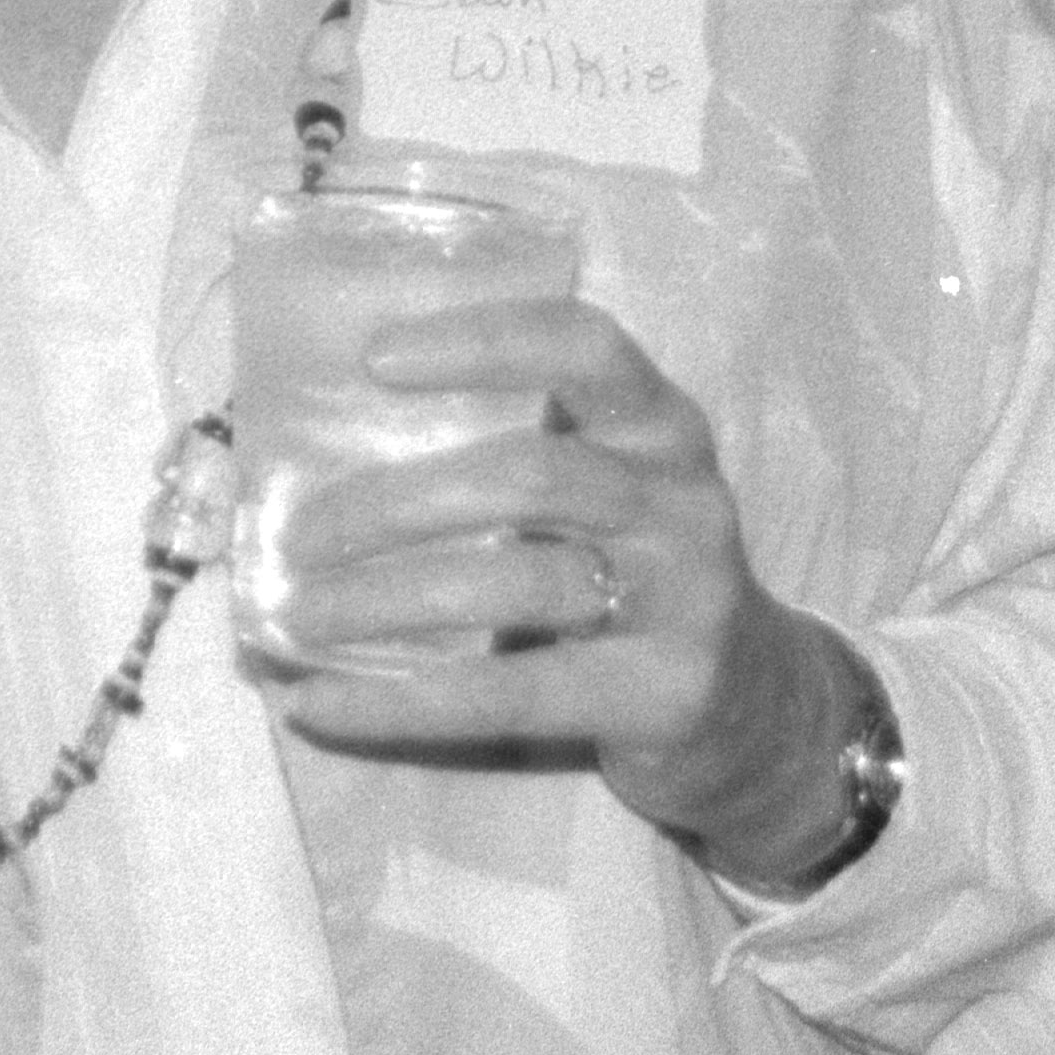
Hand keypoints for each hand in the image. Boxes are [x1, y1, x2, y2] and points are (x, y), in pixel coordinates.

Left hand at [251, 296, 870, 885]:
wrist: (759, 712)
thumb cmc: (636, 578)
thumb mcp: (603, 497)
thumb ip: (510, 460)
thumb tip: (317, 465)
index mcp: (660, 426)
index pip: (584, 347)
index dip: (484, 342)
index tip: (377, 359)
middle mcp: (682, 499)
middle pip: (530, 476)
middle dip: (397, 503)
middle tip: (299, 536)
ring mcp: (685, 598)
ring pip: (517, 582)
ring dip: (386, 599)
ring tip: (295, 618)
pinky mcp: (666, 693)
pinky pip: (513, 695)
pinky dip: (403, 702)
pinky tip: (320, 706)